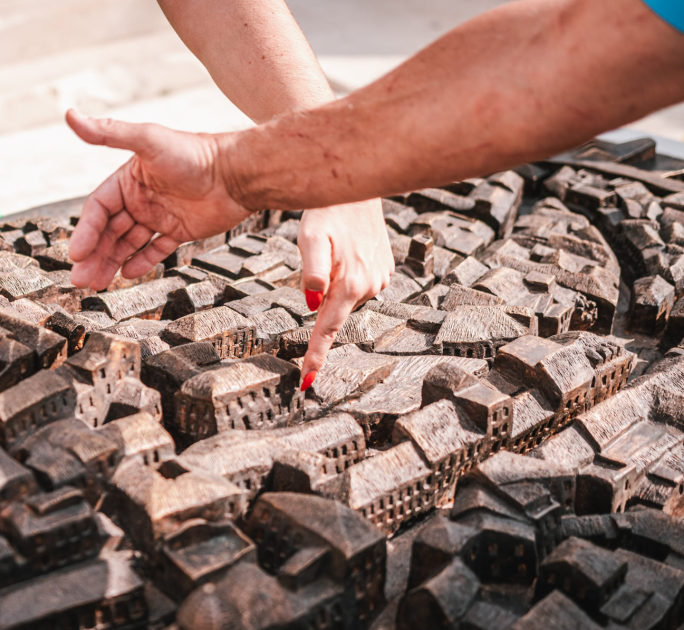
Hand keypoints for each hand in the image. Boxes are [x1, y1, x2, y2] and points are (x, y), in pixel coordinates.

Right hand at [66, 109, 251, 290]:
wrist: (237, 173)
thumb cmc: (194, 153)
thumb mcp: (147, 140)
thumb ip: (109, 132)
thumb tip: (70, 114)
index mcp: (128, 179)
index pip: (97, 209)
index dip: (85, 232)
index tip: (76, 254)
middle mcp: (141, 197)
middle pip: (108, 232)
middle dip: (94, 255)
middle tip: (80, 279)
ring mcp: (160, 215)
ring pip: (127, 244)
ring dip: (111, 262)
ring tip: (96, 283)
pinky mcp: (179, 230)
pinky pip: (154, 249)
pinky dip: (141, 261)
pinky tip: (125, 274)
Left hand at [298, 201, 392, 388]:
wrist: (357, 186)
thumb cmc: (327, 210)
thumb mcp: (310, 238)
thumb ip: (311, 272)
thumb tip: (313, 303)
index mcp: (350, 283)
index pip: (327, 329)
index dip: (315, 355)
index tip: (306, 382)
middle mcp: (370, 285)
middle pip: (334, 311)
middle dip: (321, 303)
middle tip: (318, 264)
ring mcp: (380, 278)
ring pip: (345, 297)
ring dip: (334, 285)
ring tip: (332, 250)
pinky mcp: (384, 269)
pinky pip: (357, 284)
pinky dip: (346, 276)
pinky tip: (345, 251)